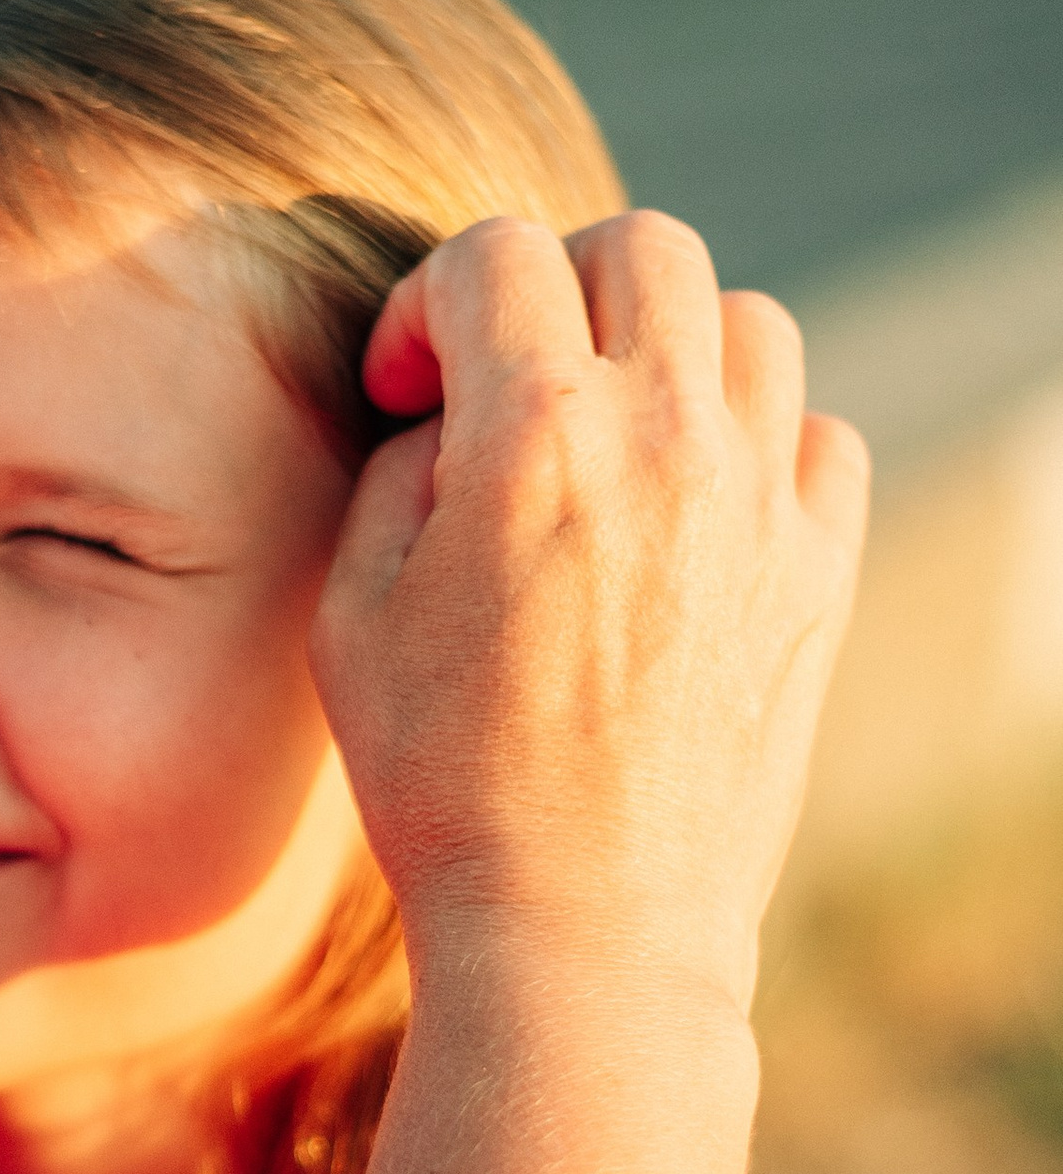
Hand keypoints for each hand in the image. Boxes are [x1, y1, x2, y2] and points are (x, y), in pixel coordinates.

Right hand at [316, 213, 868, 1013]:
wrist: (583, 924)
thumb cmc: (441, 780)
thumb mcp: (353, 615)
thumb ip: (399, 471)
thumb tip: (456, 411)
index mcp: (537, 436)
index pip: (495, 254)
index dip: (426, 303)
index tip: (402, 389)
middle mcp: (668, 441)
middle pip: (643, 249)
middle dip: (556, 286)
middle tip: (510, 378)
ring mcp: (762, 503)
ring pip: (750, 322)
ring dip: (669, 349)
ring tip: (613, 433)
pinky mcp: (819, 572)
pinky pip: (820, 434)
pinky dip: (759, 439)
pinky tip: (695, 507)